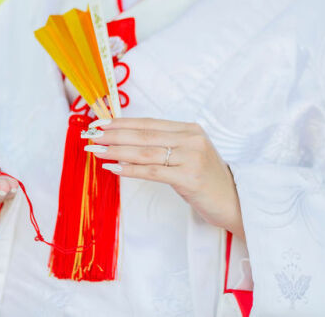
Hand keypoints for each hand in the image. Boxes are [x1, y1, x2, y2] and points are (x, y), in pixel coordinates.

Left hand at [81, 118, 245, 239]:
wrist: (234, 201)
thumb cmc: (207, 180)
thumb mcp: (189, 155)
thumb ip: (166, 145)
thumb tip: (128, 142)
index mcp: (190, 129)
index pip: (149, 123)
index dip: (122, 123)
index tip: (100, 124)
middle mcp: (191, 139)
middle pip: (144, 135)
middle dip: (113, 135)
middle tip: (90, 136)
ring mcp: (191, 157)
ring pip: (145, 152)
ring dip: (116, 151)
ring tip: (96, 150)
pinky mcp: (189, 177)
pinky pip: (152, 172)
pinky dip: (130, 169)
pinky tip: (113, 168)